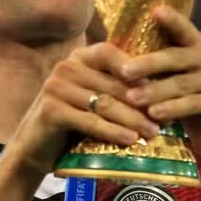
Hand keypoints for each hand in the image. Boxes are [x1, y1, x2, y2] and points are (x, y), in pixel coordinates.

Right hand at [8, 42, 160, 178]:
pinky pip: (90, 121)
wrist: (34, 147)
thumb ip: (115, 87)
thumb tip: (160, 89)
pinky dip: (113, 131)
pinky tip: (130, 140)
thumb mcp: (92, 97)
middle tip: (165, 119)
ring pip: (104, 103)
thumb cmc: (71, 121)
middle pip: (113, 83)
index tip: (161, 85)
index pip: (110, 52)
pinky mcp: (52, 110)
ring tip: (153, 132)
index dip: (136, 67)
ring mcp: (56, 87)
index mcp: (79, 57)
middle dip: (142, 102)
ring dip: (132, 119)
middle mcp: (66, 67)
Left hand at [120, 5, 200, 157]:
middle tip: (124, 71)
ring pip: (182, 83)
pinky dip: (172, 109)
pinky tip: (154, 114)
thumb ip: (159, 65)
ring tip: (132, 98)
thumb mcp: (174, 79)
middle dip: (148, 64)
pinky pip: (193, 103)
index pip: (184, 29)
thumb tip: (116, 52)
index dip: (172, 19)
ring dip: (155, 91)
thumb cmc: (188, 103)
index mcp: (200, 46)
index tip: (154, 10)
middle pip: (177, 57)